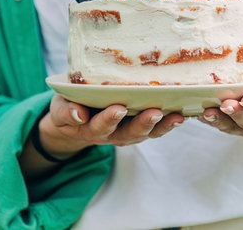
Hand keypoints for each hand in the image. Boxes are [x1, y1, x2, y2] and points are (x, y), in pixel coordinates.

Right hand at [38, 95, 184, 159]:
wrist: (75, 118)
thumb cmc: (68, 107)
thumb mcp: (60, 109)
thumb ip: (66, 112)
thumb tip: (77, 114)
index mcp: (90, 128)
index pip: (99, 126)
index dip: (109, 119)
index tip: (117, 108)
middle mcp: (112, 134)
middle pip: (129, 133)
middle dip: (142, 123)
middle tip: (154, 112)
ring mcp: (127, 133)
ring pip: (146, 133)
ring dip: (162, 126)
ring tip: (176, 116)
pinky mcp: (139, 128)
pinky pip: (155, 128)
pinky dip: (168, 123)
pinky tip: (182, 114)